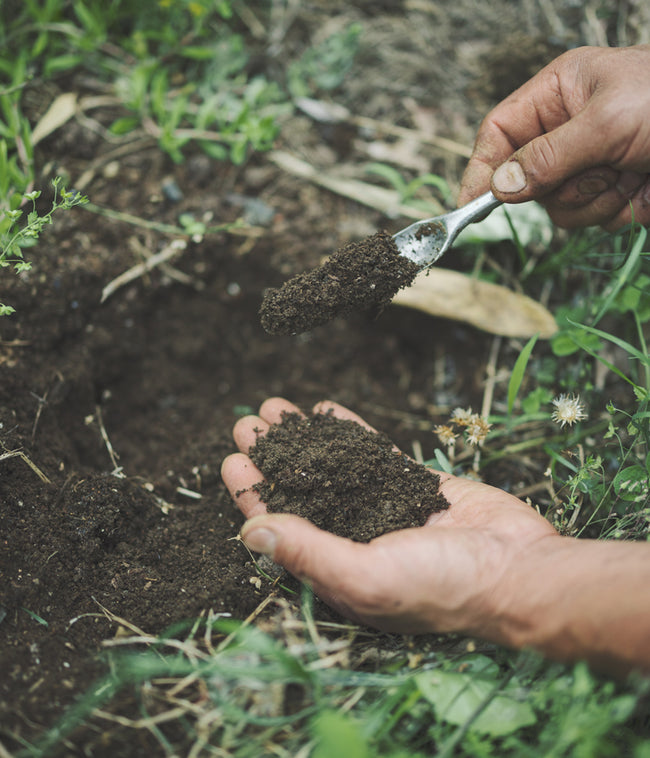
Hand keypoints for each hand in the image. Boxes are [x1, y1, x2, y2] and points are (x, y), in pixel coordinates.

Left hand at [221, 397, 558, 638]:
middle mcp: (355, 538)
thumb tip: (250, 533)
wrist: (520, 569)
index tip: (233, 460)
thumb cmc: (444, 587)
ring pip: (332, 467)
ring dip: (303, 439)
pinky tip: (326, 410)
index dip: (254, 495)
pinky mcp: (413, 484)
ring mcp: (385, 507)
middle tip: (246, 423)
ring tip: (275, 409)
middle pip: (300, 491)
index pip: (282, 528)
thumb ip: (309, 552)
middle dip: (272, 457)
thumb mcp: (366, 576)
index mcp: (337, 569)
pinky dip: (348, 432)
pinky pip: (372, 453)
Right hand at [458, 45, 649, 229]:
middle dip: (557, 186)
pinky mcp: (608, 192)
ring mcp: (587, 165)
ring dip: (591, 200)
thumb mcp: (606, 122)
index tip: (469, 204)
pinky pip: (589, 219)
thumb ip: (548, 155)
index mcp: (558, 95)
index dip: (481, 167)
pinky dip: (614, 210)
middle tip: (593, 171)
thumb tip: (500, 186)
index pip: (500, 132)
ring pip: (557, 207)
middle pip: (525, 180)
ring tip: (626, 174)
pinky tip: (639, 187)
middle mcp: (566, 131)